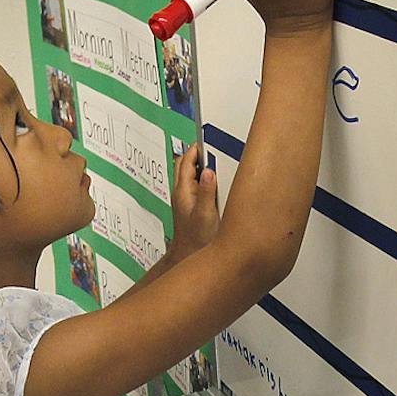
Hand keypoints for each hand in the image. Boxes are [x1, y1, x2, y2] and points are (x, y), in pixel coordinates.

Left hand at [167, 143, 219, 257]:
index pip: (186, 161)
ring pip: (189, 174)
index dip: (196, 149)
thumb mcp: (205, 214)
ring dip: (200, 165)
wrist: (189, 255)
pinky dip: (203, 178)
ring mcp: (185, 199)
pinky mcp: (191, 205)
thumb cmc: (196, 239)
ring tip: (214, 161)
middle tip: (211, 146)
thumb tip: (208, 171)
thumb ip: (206, 192)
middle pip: (185, 164)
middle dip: (197, 153)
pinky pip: (195, 184)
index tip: (206, 140)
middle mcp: (182, 193)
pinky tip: (214, 182)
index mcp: (183, 191)